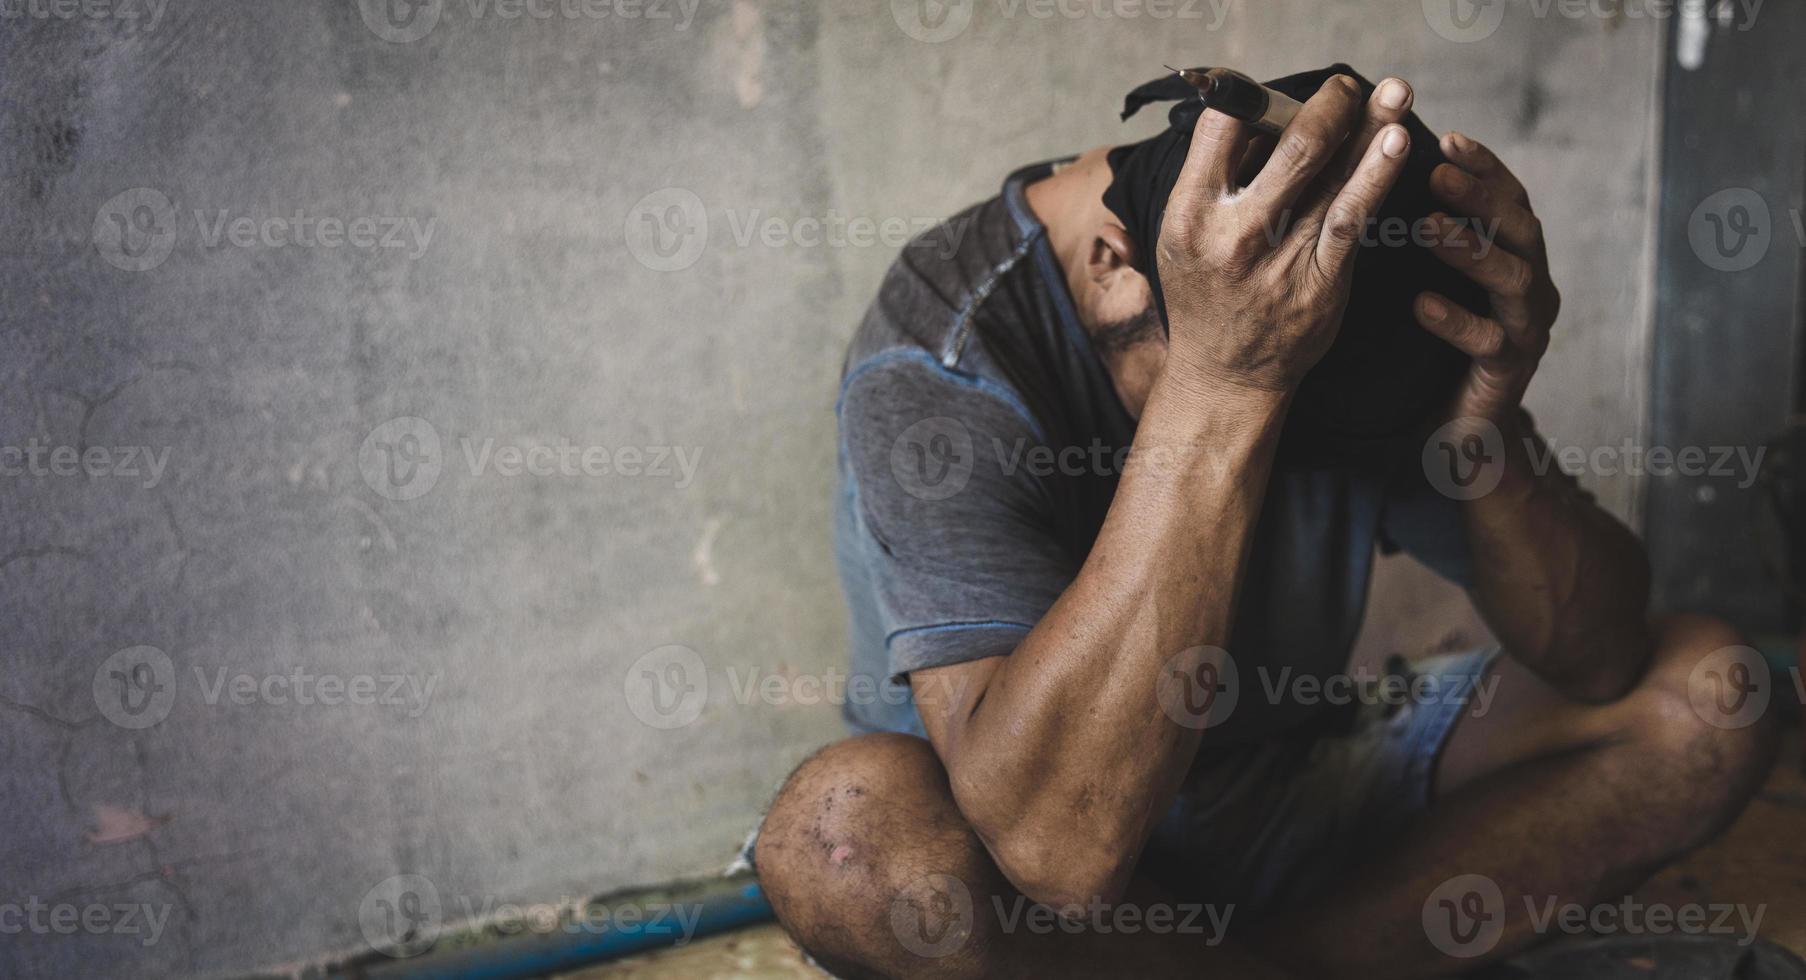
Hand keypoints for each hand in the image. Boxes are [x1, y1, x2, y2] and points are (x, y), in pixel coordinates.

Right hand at [1156, 75, 1415, 394]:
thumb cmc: (1207, 294)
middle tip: (1351, 86)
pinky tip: (1395, 145)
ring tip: (1395, 91)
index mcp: (1188, 211)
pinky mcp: (1319, 282)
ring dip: (1369, 127)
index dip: (1256, 94)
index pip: (1222, 126)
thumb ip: (1216, 180)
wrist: (1224, 375)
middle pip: (1292, 145)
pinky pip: (1353, 219)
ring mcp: (1278, 259)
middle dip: (1331, 104)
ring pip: (1332, 176)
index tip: (1284, 88)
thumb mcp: (1182, 236)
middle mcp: (1232, 232)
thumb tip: (1264, 119)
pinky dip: (1376, 177)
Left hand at [1414, 133, 1560, 426]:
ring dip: (1470, 249)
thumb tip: (1376, 176)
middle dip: (1481, 197)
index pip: (1507, 199)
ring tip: (1428, 227)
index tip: (1447, 138)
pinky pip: (1490, 342)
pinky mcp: (1511, 371)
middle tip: (1436, 173)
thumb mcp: (1431, 279)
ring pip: (1513, 280)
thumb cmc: (1437, 344)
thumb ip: (1423, 236)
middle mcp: (1532, 285)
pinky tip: (1421, 305)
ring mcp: (1528, 328)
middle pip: (1519, 228)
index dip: (1483, 167)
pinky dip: (1457, 320)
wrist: (1458, 428)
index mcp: (1516, 256)